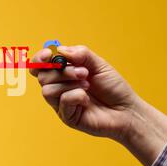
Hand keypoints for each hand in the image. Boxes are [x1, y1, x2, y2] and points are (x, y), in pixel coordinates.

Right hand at [30, 45, 166, 165]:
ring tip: (87, 85)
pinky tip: (87, 99)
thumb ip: (81, 54)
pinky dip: (75, 96)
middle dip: (62, 71)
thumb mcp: (99, 64)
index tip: (49, 54)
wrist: (127, 110)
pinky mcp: (66, 116)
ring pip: (47, 90)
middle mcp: (59, 87)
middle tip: (84, 72)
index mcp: (63, 72)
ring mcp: (61, 102)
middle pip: (41, 76)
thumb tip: (60, 50)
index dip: (39, 59)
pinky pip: (61, 101)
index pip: (40, 65)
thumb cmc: (113, 87)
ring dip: (69, 84)